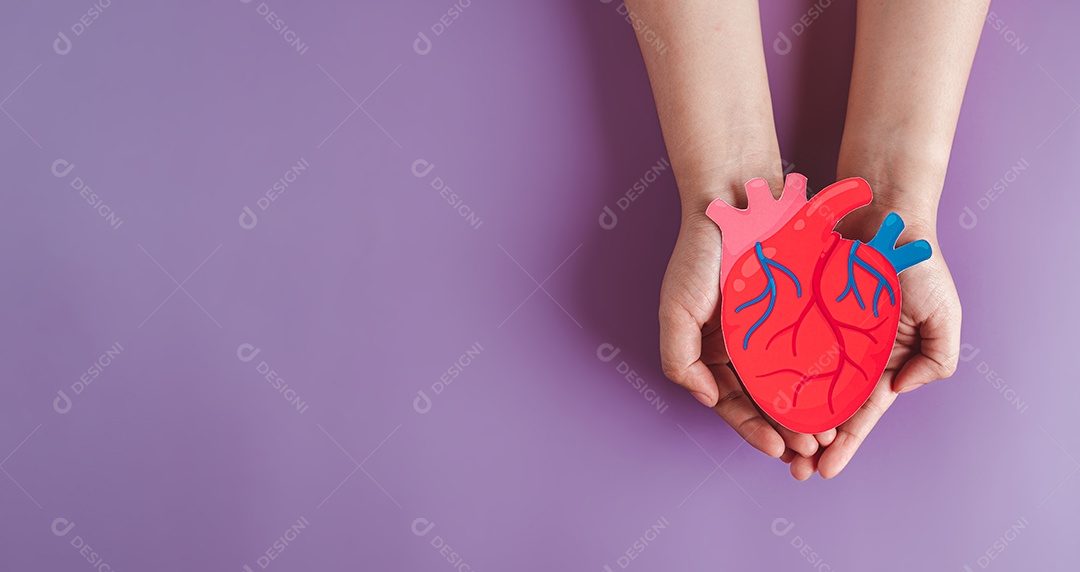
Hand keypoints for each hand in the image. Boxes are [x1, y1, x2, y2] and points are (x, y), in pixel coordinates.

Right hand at [659, 207, 836, 462]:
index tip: (776, 448)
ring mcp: (774, 329)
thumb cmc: (699, 254)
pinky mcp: (802, 310)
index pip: (731, 403)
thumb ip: (680, 360)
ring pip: (794, 381)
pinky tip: (840, 393)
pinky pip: (816, 349)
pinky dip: (825, 375)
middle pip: (766, 399)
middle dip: (786, 428)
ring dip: (808, 410)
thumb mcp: (676, 309)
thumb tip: (706, 399)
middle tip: (810, 449)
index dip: (752, 429)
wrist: (735, 200)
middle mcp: (744, 346)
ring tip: (828, 432)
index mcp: (712, 352)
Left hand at [784, 208, 962, 479]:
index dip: (844, 444)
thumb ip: (936, 359)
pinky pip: (778, 347)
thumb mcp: (944, 313)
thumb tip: (899, 391)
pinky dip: (768, 374)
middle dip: (809, 442)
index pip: (859, 414)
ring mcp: (819, 333)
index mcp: (881, 362)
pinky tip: (755, 397)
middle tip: (792, 470)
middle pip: (824, 408)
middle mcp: (846, 354)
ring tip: (771, 446)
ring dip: (785, 417)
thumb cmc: (917, 261)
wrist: (882, 211)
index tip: (824, 471)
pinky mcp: (795, 311)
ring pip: (797, 385)